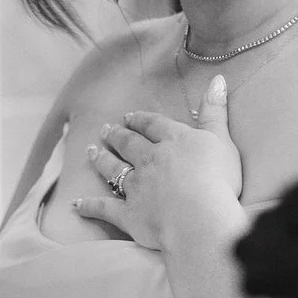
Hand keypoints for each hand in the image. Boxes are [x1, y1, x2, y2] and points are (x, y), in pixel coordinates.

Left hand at [74, 76, 243, 251]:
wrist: (200, 219)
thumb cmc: (218, 180)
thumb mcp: (222, 140)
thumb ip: (215, 111)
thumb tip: (218, 79)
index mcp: (173, 141)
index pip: (153, 125)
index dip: (141, 120)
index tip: (130, 116)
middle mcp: (150, 160)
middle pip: (129, 144)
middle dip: (117, 135)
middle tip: (105, 129)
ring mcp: (136, 187)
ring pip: (113, 169)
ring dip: (101, 160)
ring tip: (90, 152)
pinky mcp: (129, 214)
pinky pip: (105, 208)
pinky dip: (89, 206)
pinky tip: (76, 204)